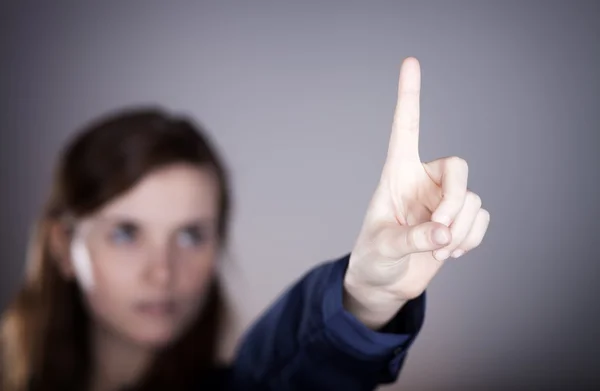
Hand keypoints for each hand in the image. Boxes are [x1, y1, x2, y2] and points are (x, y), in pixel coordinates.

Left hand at [344, 57, 489, 327]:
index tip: (410, 62)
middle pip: (459, 168)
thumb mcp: (384, 248)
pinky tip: (450, 252)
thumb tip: (444, 232)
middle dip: (455, 202)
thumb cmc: (373, 257)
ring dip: (461, 229)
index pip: (406, 128)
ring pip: (471, 200)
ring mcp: (442, 201)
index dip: (409, 96)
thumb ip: (412, 239)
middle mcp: (423, 181)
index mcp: (397, 174)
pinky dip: (471, 238)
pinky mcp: (457, 221)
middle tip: (440, 232)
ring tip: (439, 251)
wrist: (385, 282)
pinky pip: (481, 219)